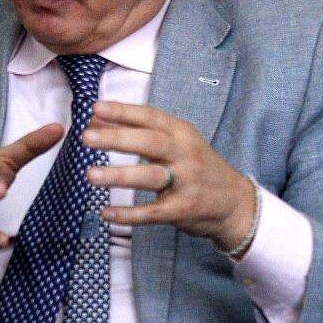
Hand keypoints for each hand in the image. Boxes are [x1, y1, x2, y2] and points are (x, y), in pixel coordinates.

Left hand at [83, 101, 255, 250]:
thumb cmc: (195, 166)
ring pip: (149, 176)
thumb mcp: (174, 142)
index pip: (150, 117)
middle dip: (116, 139)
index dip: (123, 112)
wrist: (235, 203)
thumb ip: (136, 130)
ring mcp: (186, 182)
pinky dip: (129, 214)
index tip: (95, 107)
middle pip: (149, 143)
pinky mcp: (183, 209)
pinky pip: (153, 212)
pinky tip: (106, 213)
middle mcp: (185, 154)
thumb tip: (95, 118)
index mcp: (181, 133)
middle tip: (86, 137)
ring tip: (90, 175)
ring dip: (119, 175)